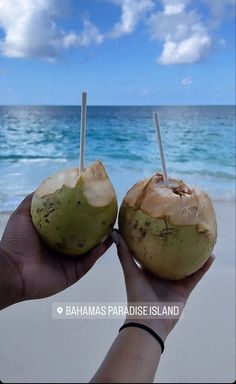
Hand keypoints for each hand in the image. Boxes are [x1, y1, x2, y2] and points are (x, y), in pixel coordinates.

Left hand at [0, 194, 112, 309]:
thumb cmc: (15, 242)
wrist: (13, 269)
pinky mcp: (74, 273)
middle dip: (97, 225)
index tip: (93, 201)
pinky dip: (99, 252)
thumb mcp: (23, 214)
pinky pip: (90, 261)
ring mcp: (70, 261)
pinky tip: (106, 242)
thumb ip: (34, 200)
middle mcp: (63, 247)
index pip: (72, 222)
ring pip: (91, 248)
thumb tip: (47, 184)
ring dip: (103, 238)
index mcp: (53, 234)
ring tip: (112, 226)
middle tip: (108, 213)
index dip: (82, 213)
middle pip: (85, 234)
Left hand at [112, 230, 214, 341]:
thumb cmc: (136, 296)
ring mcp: (174, 282)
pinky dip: (203, 267)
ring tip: (201, 240)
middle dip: (178, 246)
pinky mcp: (185, 289)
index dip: (158, 240)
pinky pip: (196, 275)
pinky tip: (210, 256)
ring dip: (193, 254)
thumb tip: (113, 231)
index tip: (162, 226)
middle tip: (184, 229)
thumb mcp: (130, 271)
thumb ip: (124, 253)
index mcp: (148, 270)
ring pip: (186, 265)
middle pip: (172, 257)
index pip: (154, 251)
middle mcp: (162, 274)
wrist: (149, 322)